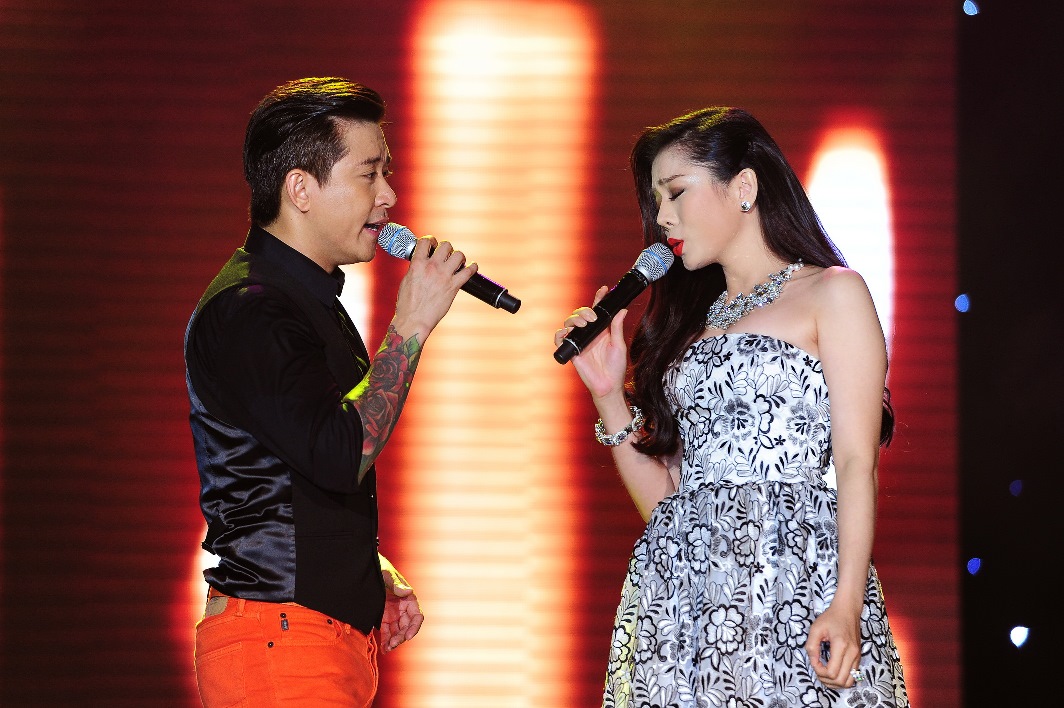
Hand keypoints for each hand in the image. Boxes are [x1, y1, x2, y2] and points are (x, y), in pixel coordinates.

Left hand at [378, 555, 424, 652]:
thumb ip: (396, 584)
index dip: (414, 627)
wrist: (366, 571)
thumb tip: (407, 591)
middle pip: (407, 627)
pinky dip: (386, 640)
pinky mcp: (383, 618)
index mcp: (409, 598)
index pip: (417, 616)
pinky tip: (384, 649)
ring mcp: (394, 614)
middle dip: (401, 637)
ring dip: (394, 641)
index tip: (408, 636)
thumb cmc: (380, 569)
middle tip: (393, 644)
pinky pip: (387, 631)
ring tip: (388, 648)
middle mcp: (403, 608)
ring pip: (397, 632)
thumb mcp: (387, 575)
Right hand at [391, 237, 476, 339]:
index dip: (431, 240)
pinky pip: (468, 272)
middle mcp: (432, 267)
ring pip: (459, 255)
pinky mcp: (453, 287)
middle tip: (447, 255)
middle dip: (447, 248)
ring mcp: (444, 276)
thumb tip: (421, 262)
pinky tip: (472, 267)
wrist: (414, 320)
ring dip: (459, 257)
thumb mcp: (407, 280)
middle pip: (446, 245)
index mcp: (417, 264)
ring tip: (458, 262)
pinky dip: (473, 268)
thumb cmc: (407, 304)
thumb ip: (415, 268)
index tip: (433, 244)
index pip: (426, 241)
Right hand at [554, 285, 629, 399]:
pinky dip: (560, 334)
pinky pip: (560, 339)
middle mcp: (589, 334)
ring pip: (569, 323)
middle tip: (592, 317)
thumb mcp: (619, 345)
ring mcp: (580, 341)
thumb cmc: (616, 367)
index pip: (598, 311)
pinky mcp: (572, 351)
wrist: (608, 385)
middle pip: (581, 315)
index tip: (604, 290)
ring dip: (574, 320)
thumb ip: (617, 328)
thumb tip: (622, 310)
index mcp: (602, 330)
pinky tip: (566, 333)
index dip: (599, 299)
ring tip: (583, 324)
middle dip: (584, 311)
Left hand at [804, 605, 862, 688]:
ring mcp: (857, 656)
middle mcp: (852, 654)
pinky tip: (833, 671)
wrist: (848, 610)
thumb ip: (811, 646)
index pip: (831, 672)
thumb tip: (813, 662)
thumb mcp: (816, 628)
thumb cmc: (831, 618)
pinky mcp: (859, 657)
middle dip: (826, 680)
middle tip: (818, 670)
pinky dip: (842, 679)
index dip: (819, 672)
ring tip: (825, 673)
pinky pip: (853, 676)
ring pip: (849, 682)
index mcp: (841, 646)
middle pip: (840, 681)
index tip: (814, 661)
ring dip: (835, 683)